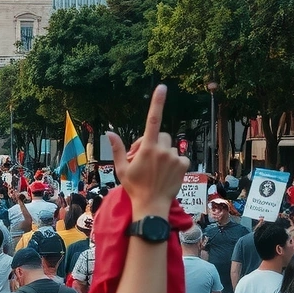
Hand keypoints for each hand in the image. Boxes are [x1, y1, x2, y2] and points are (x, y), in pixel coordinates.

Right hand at [107, 85, 187, 216]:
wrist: (152, 205)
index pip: (152, 120)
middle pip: (160, 135)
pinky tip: (166, 173)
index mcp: (147, 148)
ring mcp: (175, 157)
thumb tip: (109, 133)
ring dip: (162, 153)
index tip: (162, 87)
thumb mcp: (121, 168)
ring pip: (169, 147)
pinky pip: (179, 157)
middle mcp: (162, 150)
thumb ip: (117, 148)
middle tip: (143, 157)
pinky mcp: (184, 164)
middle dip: (153, 142)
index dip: (157, 102)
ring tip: (154, 169)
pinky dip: (173, 162)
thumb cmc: (134, 187)